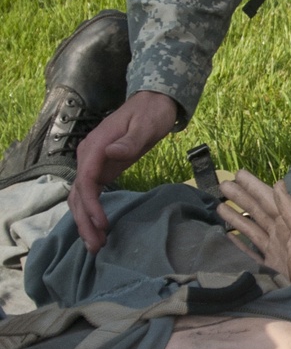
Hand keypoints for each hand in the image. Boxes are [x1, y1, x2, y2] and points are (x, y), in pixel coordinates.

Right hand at [69, 91, 178, 251]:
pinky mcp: (101, 168)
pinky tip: (97, 228)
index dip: (91, 205)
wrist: (153, 101)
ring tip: (96, 245)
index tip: (102, 224)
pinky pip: (90, 193)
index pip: (86, 180)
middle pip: (79, 193)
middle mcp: (88, 155)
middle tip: (96, 246)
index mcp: (96, 146)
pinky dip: (90, 212)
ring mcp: (92, 162)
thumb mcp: (146, 125)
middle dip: (84, 221)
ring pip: (81, 196)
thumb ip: (130, 141)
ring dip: (85, 221)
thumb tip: (112, 153)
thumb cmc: (151, 112)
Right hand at [218, 170, 290, 292]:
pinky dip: (237, 242)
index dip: (254, 187)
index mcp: (290, 224)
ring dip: (236, 217)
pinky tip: (226, 236)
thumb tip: (278, 184)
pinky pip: (248, 251)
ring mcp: (273, 252)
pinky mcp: (266, 269)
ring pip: (250, 229)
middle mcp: (280, 235)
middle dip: (241, 198)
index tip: (238, 174)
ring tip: (219, 206)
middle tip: (222, 185)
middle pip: (257, 212)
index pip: (269, 200)